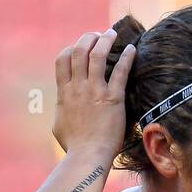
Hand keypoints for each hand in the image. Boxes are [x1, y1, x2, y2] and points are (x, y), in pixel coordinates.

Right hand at [51, 29, 134, 156]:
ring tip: (112, 34)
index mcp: (64, 92)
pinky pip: (120, 72)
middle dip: (88, 38)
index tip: (79, 46)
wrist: (87, 157)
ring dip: (105, 41)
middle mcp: (78, 87)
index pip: (63, 59)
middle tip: (98, 35)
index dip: (71, 48)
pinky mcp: (113, 99)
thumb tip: (62, 108)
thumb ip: (61, 110)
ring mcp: (95, 91)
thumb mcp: (59, 126)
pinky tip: (132, 50)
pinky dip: (126, 58)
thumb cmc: (74, 146)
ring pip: (97, 55)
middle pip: (79, 51)